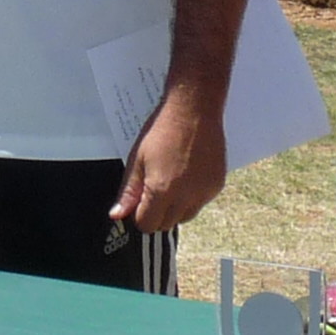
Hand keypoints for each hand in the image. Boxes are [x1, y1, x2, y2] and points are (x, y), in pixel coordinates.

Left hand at [111, 85, 227, 234]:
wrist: (194, 110)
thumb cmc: (162, 130)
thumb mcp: (137, 160)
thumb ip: (128, 191)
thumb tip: (117, 215)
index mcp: (162, 191)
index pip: (148, 225)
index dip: (140, 215)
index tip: (139, 201)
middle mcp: (186, 197)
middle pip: (167, 224)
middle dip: (157, 213)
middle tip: (153, 188)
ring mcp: (205, 192)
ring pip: (185, 216)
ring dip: (175, 208)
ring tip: (171, 180)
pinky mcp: (217, 185)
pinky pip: (201, 203)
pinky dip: (192, 197)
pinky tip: (187, 174)